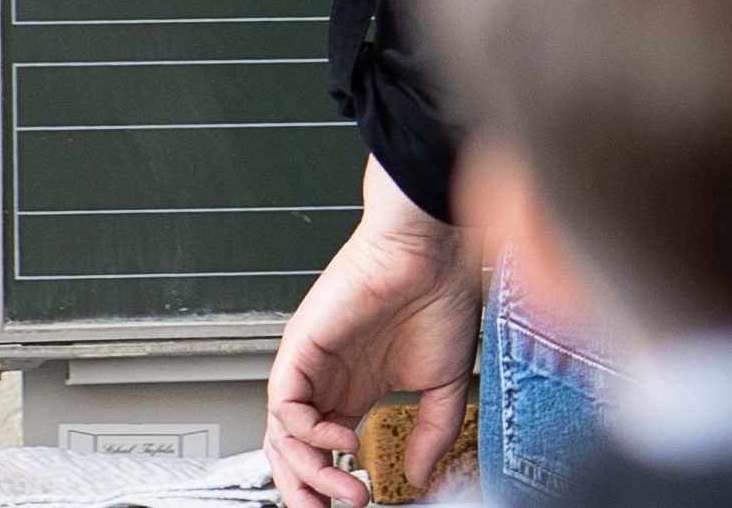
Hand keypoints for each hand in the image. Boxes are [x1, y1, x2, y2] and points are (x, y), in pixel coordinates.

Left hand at [264, 160, 481, 507]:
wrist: (434, 250)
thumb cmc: (440, 294)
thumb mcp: (447, 381)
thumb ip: (432, 429)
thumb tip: (418, 473)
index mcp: (355, 387)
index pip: (326, 449)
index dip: (334, 481)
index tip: (362, 500)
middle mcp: (327, 380)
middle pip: (296, 452)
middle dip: (313, 489)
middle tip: (342, 506)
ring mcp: (310, 367)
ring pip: (284, 437)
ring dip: (311, 472)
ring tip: (346, 487)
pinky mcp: (298, 350)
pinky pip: (284, 406)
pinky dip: (307, 433)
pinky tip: (342, 438)